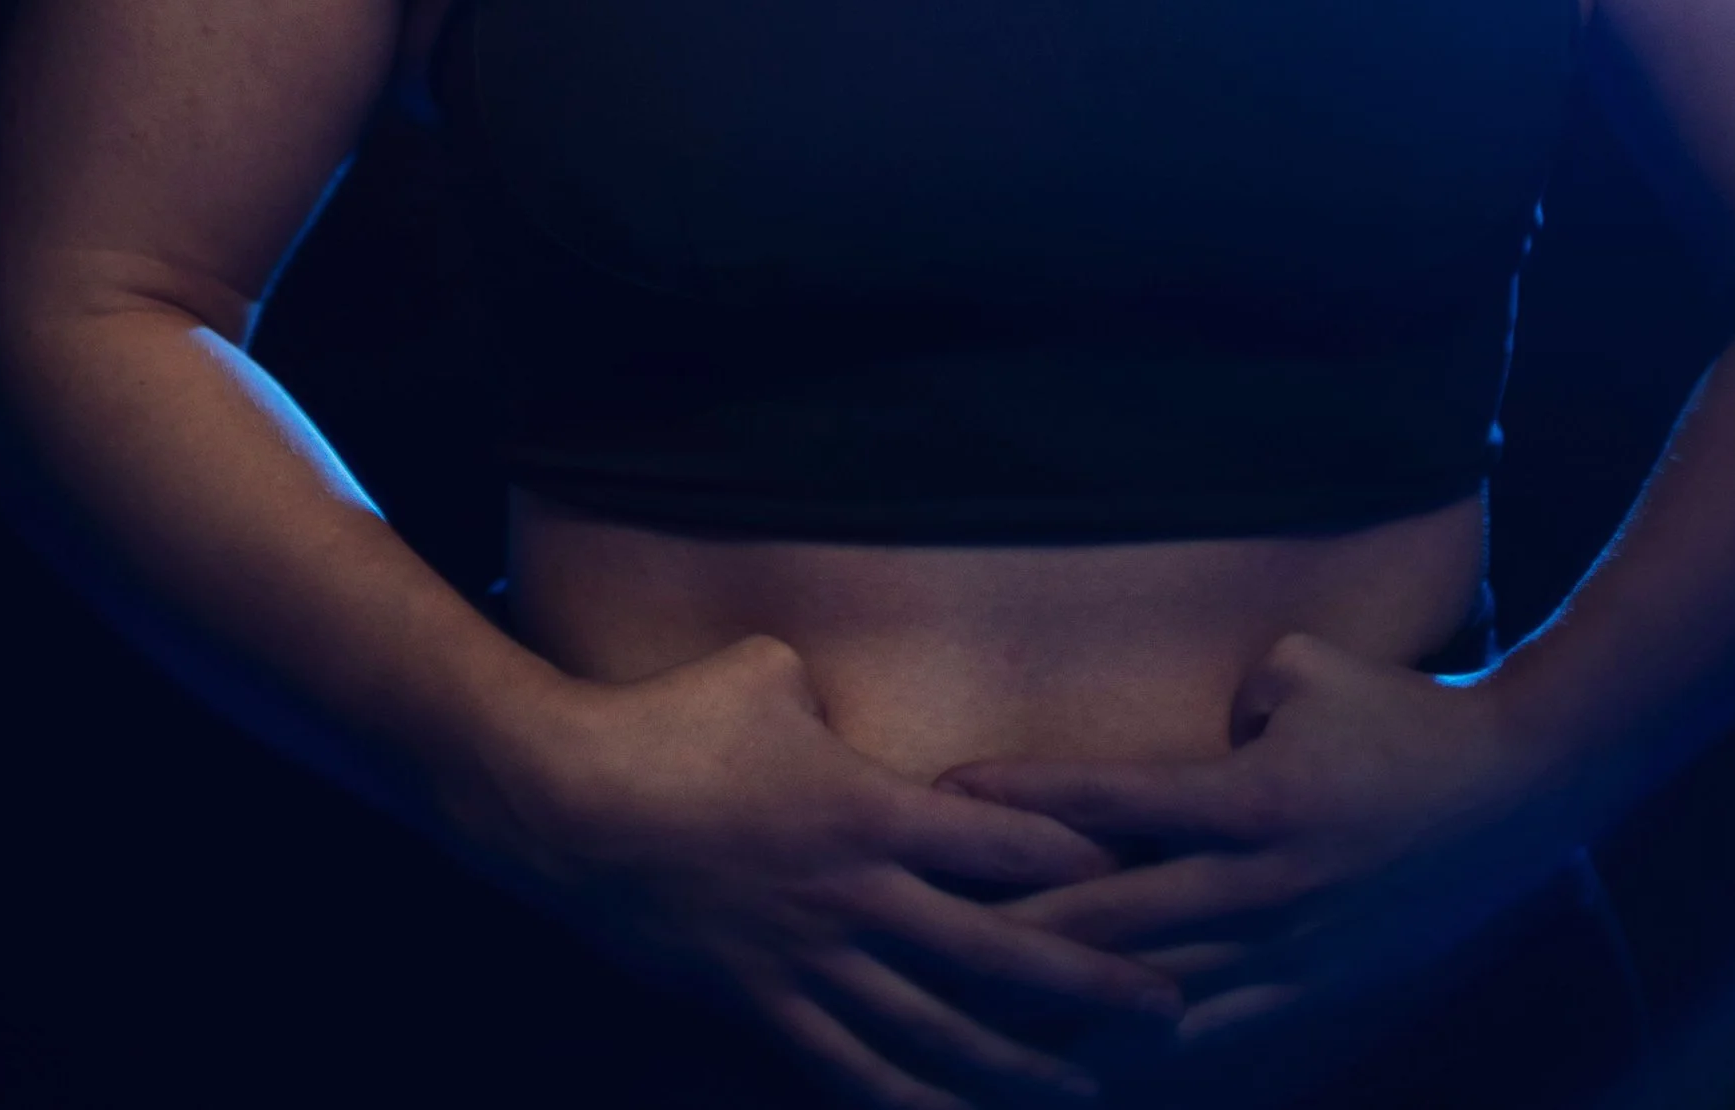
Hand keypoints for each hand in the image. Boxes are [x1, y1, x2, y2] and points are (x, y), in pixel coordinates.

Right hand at [509, 632, 1188, 1105]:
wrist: (566, 804)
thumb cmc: (669, 719)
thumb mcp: (766, 669)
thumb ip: (833, 686)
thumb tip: (860, 685)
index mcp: (866, 809)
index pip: (999, 844)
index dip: (1076, 862)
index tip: (1149, 874)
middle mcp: (852, 898)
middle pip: (994, 956)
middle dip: (1088, 985)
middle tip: (1169, 1007)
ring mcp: (808, 964)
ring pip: (935, 1035)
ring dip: (1017, 1070)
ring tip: (1089, 1095)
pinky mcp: (761, 1010)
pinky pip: (851, 1074)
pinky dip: (912, 1108)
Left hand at [940, 636, 1559, 1087]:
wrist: (1514, 794)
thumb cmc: (1405, 715)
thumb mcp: (1311, 669)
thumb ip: (1232, 697)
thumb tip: (1195, 723)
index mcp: (1250, 798)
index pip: (1113, 798)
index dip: (1027, 795)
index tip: (946, 793)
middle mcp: (1259, 886)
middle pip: (1112, 915)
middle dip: (1015, 928)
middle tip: (927, 936)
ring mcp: (1285, 950)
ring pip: (1154, 993)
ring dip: (1068, 1010)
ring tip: (984, 1027)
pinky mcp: (1311, 989)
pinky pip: (1215, 1031)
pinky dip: (1149, 1052)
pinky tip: (1089, 1071)